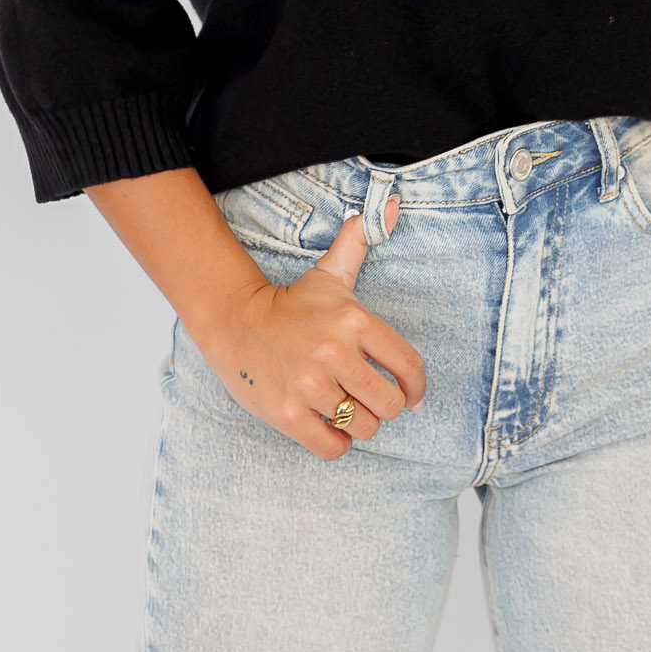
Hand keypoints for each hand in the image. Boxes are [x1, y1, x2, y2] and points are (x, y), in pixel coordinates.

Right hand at [189, 192, 426, 459]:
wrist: (234, 321)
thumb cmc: (292, 303)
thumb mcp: (329, 273)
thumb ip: (361, 243)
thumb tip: (395, 204)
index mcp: (353, 321)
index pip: (408, 368)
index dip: (416, 388)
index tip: (412, 396)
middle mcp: (335, 354)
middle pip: (389, 405)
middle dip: (384, 407)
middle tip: (369, 400)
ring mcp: (310, 386)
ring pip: (363, 427)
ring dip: (358, 424)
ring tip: (344, 409)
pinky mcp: (288, 414)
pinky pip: (333, 447)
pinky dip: (335, 443)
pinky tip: (326, 425)